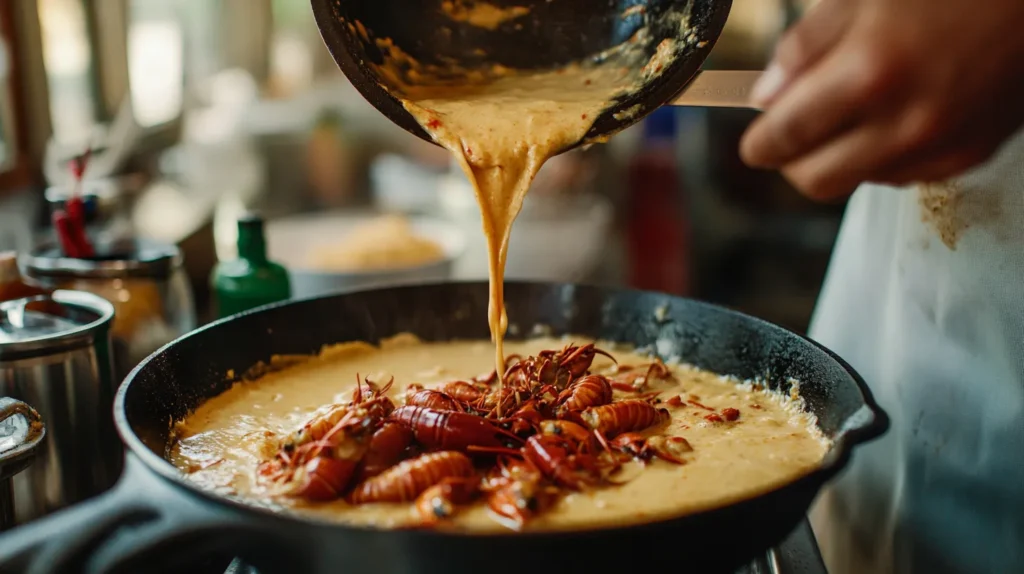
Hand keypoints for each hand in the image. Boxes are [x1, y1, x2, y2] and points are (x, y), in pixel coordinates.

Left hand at [739, 0, 1023, 200]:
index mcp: (870, 73)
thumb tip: (766, 95)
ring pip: (859, 181)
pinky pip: (904, 174)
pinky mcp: (971, 153)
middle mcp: (905, 122)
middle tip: (793, 134)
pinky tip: (894, 114)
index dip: (759, 144)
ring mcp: (942, 144)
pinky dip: (884, 155)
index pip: (786, 138)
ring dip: (840, 158)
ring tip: (853, 110)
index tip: (755, 142)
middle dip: (793, 162)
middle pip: (815, 181)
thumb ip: (807, 45)